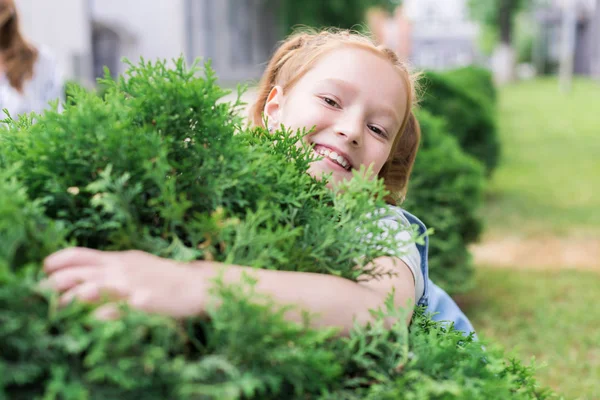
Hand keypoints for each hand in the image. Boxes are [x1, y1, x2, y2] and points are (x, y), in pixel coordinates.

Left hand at [41, 248, 207, 319]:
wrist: (199, 285)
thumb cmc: (167, 278)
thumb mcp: (137, 266)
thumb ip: (112, 270)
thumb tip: (85, 280)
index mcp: (118, 259)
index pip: (77, 255)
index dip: (56, 262)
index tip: (44, 270)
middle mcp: (120, 269)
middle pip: (76, 273)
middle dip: (55, 285)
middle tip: (50, 297)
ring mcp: (130, 285)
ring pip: (89, 288)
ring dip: (71, 299)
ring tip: (62, 308)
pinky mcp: (142, 302)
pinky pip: (115, 309)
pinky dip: (99, 315)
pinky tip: (92, 320)